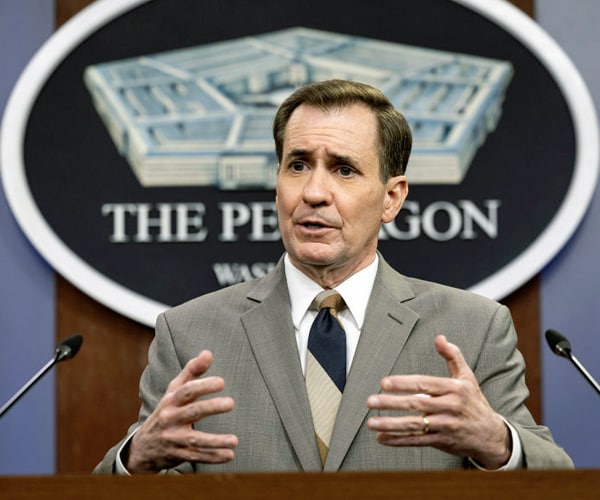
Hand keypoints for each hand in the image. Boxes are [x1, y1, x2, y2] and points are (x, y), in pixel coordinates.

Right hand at [126, 350, 237, 472]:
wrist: (143, 446)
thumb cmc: (167, 410)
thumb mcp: (174, 390)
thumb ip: (192, 371)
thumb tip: (208, 353)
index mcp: (171, 400)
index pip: (187, 390)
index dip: (203, 385)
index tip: (221, 382)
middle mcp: (171, 419)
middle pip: (192, 412)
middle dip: (211, 407)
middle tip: (231, 403)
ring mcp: (174, 438)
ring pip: (195, 440)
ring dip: (216, 441)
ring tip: (235, 440)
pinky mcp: (178, 455)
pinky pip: (197, 457)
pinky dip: (213, 458)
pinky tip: (229, 455)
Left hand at [366, 335, 510, 468]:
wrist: (491, 435)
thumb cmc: (474, 402)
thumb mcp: (467, 377)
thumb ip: (452, 356)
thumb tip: (439, 338)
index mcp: (453, 389)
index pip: (424, 384)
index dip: (403, 383)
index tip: (385, 383)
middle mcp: (449, 407)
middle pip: (416, 404)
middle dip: (391, 403)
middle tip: (371, 401)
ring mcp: (445, 426)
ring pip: (414, 425)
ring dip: (390, 424)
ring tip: (371, 423)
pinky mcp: (442, 441)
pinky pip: (417, 441)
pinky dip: (399, 440)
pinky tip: (383, 438)